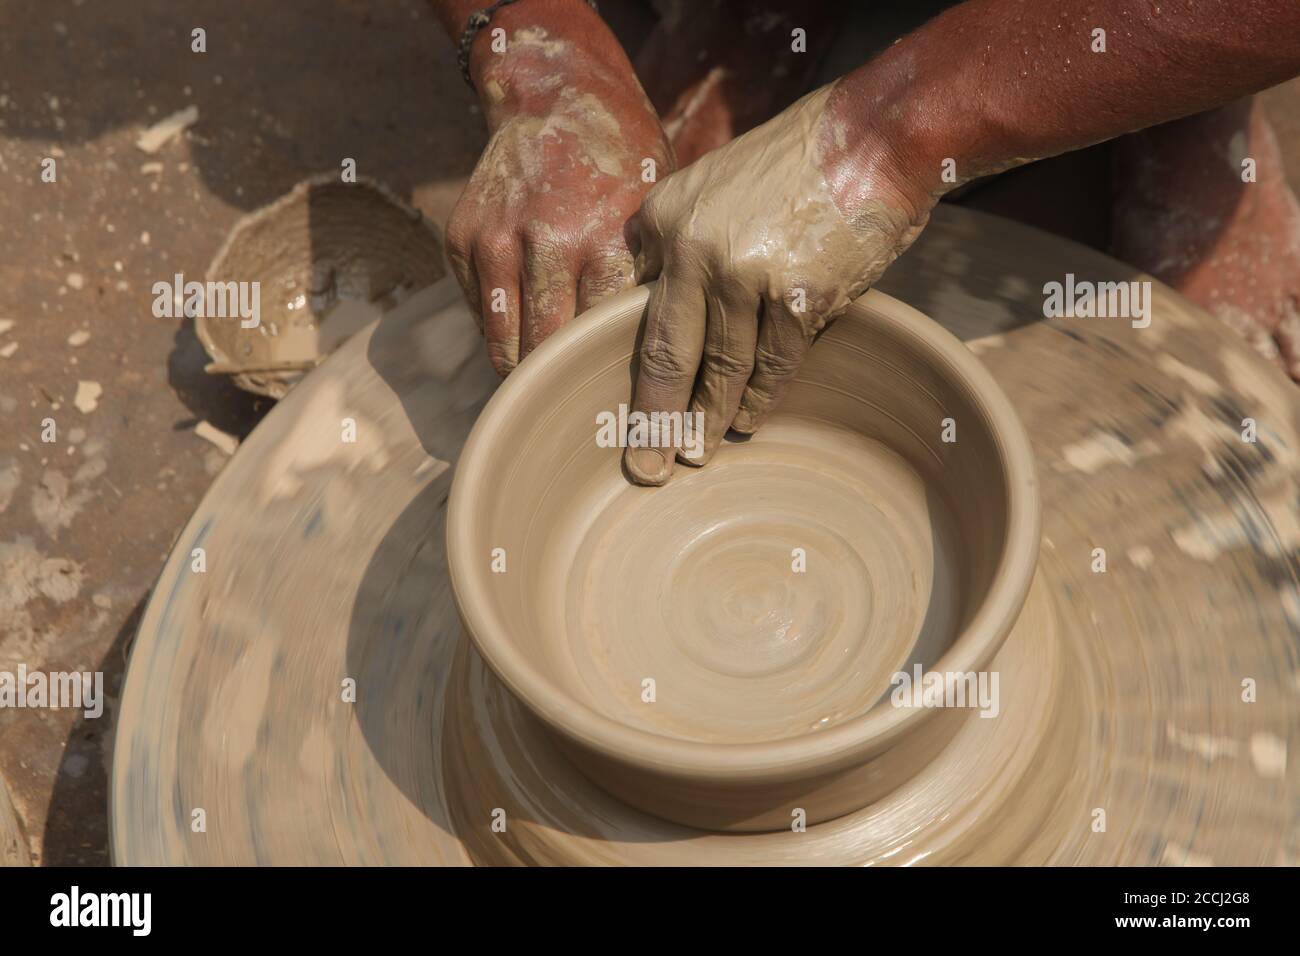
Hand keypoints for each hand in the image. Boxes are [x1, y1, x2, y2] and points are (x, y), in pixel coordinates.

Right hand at [446, 64, 672, 375]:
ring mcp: (495, 240)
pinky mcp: (461, 238)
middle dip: (565, 384)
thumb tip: (658, 365)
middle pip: (548, 353)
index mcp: (605, 241)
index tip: (618, 407)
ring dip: (526, 368)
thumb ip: (649, 281)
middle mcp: (545, 244)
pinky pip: (481, 314)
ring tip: (551, 381)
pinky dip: (502, 328)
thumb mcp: (655, 214)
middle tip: (583, 405)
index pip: (599, 341)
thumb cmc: (623, 162)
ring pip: (504, 344)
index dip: (608, 377)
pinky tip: (528, 322)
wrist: (556, 94)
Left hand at [623, 85, 932, 484]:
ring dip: (708, 420)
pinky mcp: (797, 295)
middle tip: (643, 468)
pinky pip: (772, 365)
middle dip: (653, 420)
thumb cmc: (792, 167)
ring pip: (721, 369)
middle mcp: (694, 247)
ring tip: (696, 455)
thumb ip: (677, 242)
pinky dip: (760, 399)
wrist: (870, 139)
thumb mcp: (711, 185)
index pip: (636, 314)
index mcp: (664, 221)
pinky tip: (748, 423)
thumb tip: (652, 301)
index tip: (621, 414)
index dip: (630, 369)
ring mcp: (745, 273)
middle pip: (666, 354)